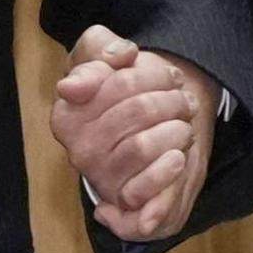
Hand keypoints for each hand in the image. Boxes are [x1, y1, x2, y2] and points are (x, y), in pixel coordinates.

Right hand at [50, 26, 215, 241]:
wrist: (147, 131)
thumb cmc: (123, 88)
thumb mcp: (105, 55)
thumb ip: (102, 48)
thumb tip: (101, 68)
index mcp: (68, 115)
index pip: (120, 83)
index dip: (154, 76)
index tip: (170, 77)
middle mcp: (79, 149)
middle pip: (139, 111)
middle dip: (172, 101)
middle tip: (184, 101)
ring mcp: (101, 178)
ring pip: (143, 146)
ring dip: (177, 131)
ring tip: (184, 127)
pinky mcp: (124, 203)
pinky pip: (142, 193)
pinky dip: (163, 176)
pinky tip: (177, 158)